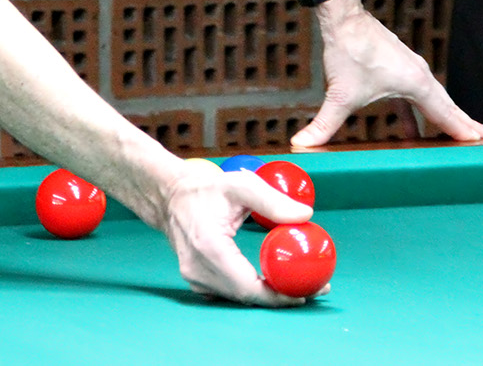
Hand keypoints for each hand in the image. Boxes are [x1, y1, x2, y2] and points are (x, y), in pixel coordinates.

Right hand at [158, 160, 319, 305]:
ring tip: (297, 286)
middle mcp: (198, 268)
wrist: (170, 195)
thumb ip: (274, 201)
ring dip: (267, 295)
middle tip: (312, 289)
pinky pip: (227, 292)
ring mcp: (193, 277)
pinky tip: (269, 281)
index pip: (248, 286)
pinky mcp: (194, 279)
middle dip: (280, 297)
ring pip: (237, 297)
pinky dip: (250, 290)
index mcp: (209, 247)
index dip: (278, 295)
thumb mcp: (241, 185)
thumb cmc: (204, 188)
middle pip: (245, 296)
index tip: (305, 293)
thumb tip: (306, 216)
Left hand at [291, 0, 482, 147]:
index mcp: (416, 83)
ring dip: (443, 116)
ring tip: (456, 134)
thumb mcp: (339, 95)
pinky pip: (415, 94)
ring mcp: (409, 68)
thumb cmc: (348, 51)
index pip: (445, 113)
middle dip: (463, 123)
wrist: (343, 17)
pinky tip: (409, 129)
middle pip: (446, 105)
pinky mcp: (397, 66)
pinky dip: (419, 111)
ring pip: (432, 98)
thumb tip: (302, 144)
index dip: (463, 129)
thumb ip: (323, 125)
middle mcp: (419, 74)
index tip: (482, 141)